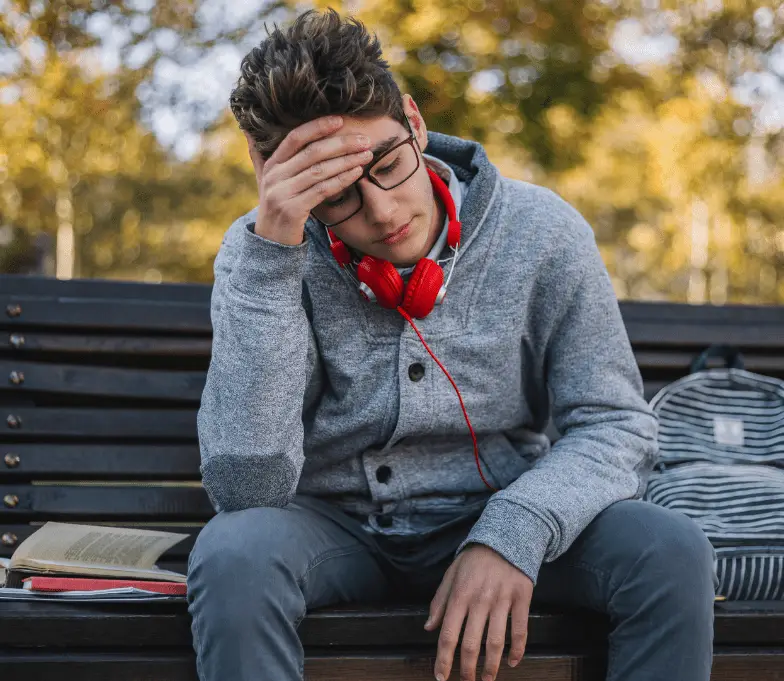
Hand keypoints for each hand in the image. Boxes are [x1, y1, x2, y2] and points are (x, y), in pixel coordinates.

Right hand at [242, 117, 373, 245]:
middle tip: (365, 140)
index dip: (317, 127)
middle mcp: (274, 176)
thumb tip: (248, 131)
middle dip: (341, 144)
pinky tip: (357, 173)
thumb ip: (260, 157)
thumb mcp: (264, 181)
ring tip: (366, 155)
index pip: (295, 137)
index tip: (340, 120)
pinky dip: (342, 180)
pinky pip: (322, 190)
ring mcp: (282, 193)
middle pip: (312, 153)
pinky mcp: (293, 210)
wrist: (270, 244)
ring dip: (346, 161)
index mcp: (271, 165)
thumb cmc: (275, 208)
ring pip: (320, 171)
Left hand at [424, 544, 533, 680]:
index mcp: (459, 594)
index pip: (448, 634)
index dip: (443, 659)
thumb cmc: (474, 559)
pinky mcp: (522, 599)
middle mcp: (480, 600)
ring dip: (491, 667)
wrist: (505, 538)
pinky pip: (520, 631)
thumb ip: (439, 601)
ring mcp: (502, 600)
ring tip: (487, 679)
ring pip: (495, 642)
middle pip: (471, 644)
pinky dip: (517, 650)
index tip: (441, 677)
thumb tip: (429, 627)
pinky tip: (512, 662)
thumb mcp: (451, 574)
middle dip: (467, 669)